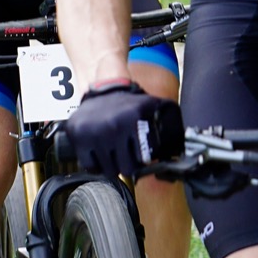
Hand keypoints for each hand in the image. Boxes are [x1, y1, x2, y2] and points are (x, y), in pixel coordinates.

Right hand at [64, 83, 183, 178]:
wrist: (104, 87)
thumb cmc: (130, 103)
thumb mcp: (153, 106)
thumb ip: (171, 123)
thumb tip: (179, 151)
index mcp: (135, 118)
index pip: (144, 160)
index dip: (143, 158)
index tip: (140, 151)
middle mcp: (115, 125)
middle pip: (127, 168)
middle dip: (128, 163)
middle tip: (125, 152)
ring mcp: (95, 132)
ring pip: (109, 170)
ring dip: (112, 164)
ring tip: (113, 149)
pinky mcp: (79, 137)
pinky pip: (91, 167)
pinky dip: (96, 163)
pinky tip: (100, 150)